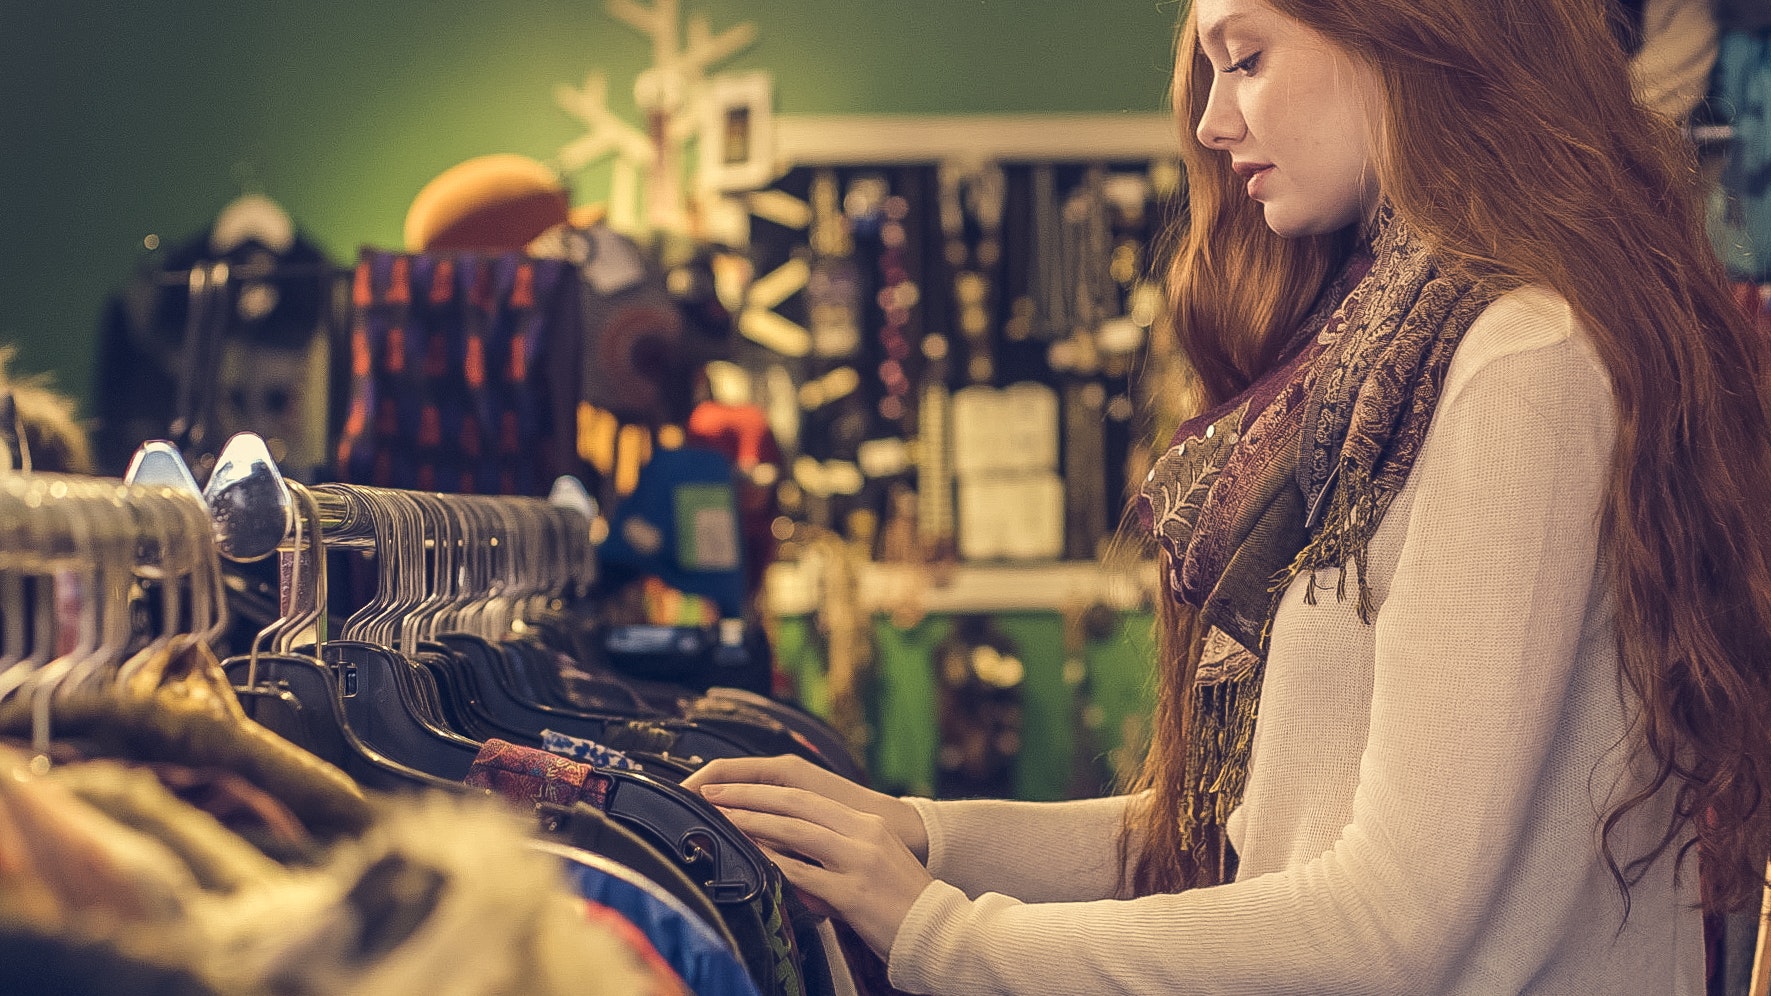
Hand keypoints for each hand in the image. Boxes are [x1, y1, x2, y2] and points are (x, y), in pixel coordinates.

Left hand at [696, 775, 933, 957]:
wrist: (940, 930)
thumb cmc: (903, 903)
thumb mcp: (872, 865)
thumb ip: (835, 856)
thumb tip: (792, 862)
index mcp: (866, 825)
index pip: (805, 799)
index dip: (764, 792)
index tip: (731, 789)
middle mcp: (862, 835)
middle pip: (795, 805)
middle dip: (748, 797)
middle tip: (711, 793)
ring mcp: (858, 862)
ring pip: (794, 832)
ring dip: (751, 823)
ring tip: (719, 819)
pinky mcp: (853, 893)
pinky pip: (802, 874)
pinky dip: (772, 863)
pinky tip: (750, 858)